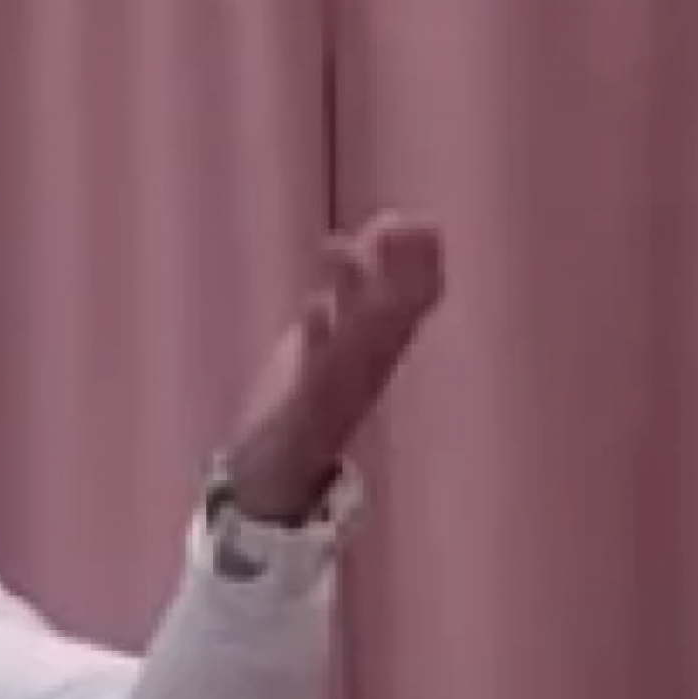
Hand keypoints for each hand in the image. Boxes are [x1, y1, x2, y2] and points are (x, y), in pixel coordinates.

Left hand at [227, 210, 446, 520]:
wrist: (272, 475)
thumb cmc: (312, 393)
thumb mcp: (343, 330)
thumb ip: (363, 280)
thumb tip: (392, 223)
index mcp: (381, 350)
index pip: (414, 304)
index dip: (422, 266)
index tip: (425, 223)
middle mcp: (368, 370)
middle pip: (393, 319)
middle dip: (400, 275)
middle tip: (410, 227)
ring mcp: (336, 394)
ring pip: (357, 342)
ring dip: (358, 296)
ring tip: (350, 251)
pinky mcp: (301, 415)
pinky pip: (313, 379)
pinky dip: (316, 342)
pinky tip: (315, 307)